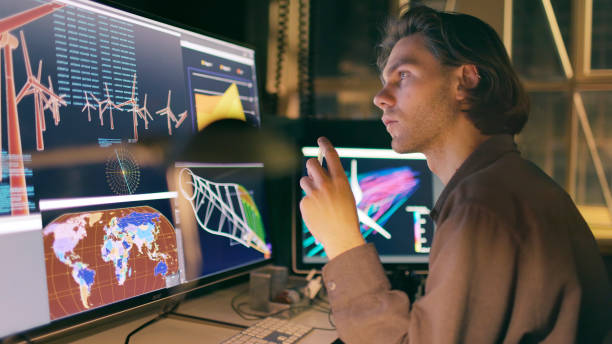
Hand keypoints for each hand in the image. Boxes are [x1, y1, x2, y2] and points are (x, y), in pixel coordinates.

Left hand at [299, 137, 364, 259]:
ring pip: (304, 180)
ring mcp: (314, 194)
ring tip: (318, 199)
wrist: (341, 237)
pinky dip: (309, 204)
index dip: (325, 144)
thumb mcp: (345, 195)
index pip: (331, 155)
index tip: (321, 140)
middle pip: (311, 163)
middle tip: (314, 170)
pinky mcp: (305, 204)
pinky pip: (304, 198)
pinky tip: (317, 213)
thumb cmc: (346, 216)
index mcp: (340, 181)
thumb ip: (333, 182)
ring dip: (309, 186)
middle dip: (311, 164)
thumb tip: (319, 172)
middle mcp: (326, 184)